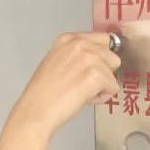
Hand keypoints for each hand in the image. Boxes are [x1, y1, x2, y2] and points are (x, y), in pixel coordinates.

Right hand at [0, 33, 121, 149]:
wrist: (37, 109)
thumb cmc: (42, 93)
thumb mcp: (55, 61)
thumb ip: (75, 56)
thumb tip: (96, 61)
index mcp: (69, 39)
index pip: (103, 40)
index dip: (102, 58)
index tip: (95, 69)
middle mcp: (80, 44)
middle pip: (112, 57)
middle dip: (104, 72)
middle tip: (83, 84)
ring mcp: (90, 58)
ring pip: (113, 74)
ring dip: (102, 86)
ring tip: (80, 93)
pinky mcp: (96, 75)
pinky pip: (113, 88)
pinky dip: (102, 98)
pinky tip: (83, 99)